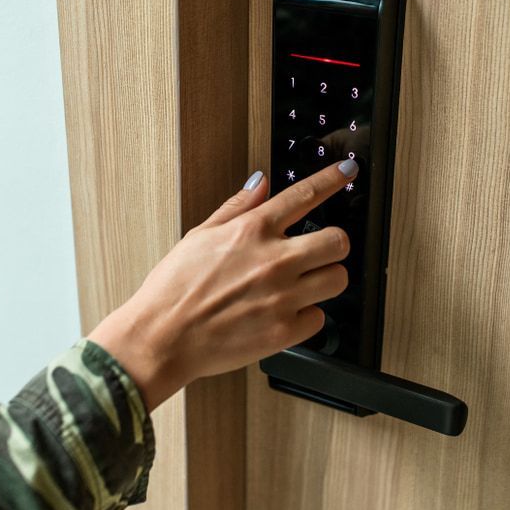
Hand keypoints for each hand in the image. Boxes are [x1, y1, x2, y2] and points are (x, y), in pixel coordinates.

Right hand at [87, 159, 358, 410]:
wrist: (162, 338)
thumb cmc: (173, 289)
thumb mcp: (200, 235)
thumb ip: (237, 207)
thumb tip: (262, 182)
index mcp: (251, 231)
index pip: (305, 194)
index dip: (333, 178)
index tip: (348, 171)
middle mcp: (273, 261)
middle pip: (338, 241)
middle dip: (333, 243)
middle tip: (320, 250)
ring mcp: (282, 297)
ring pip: (337, 279)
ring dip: (325, 279)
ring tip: (303, 284)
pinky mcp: (284, 332)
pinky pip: (319, 318)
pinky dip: (306, 316)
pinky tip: (285, 313)